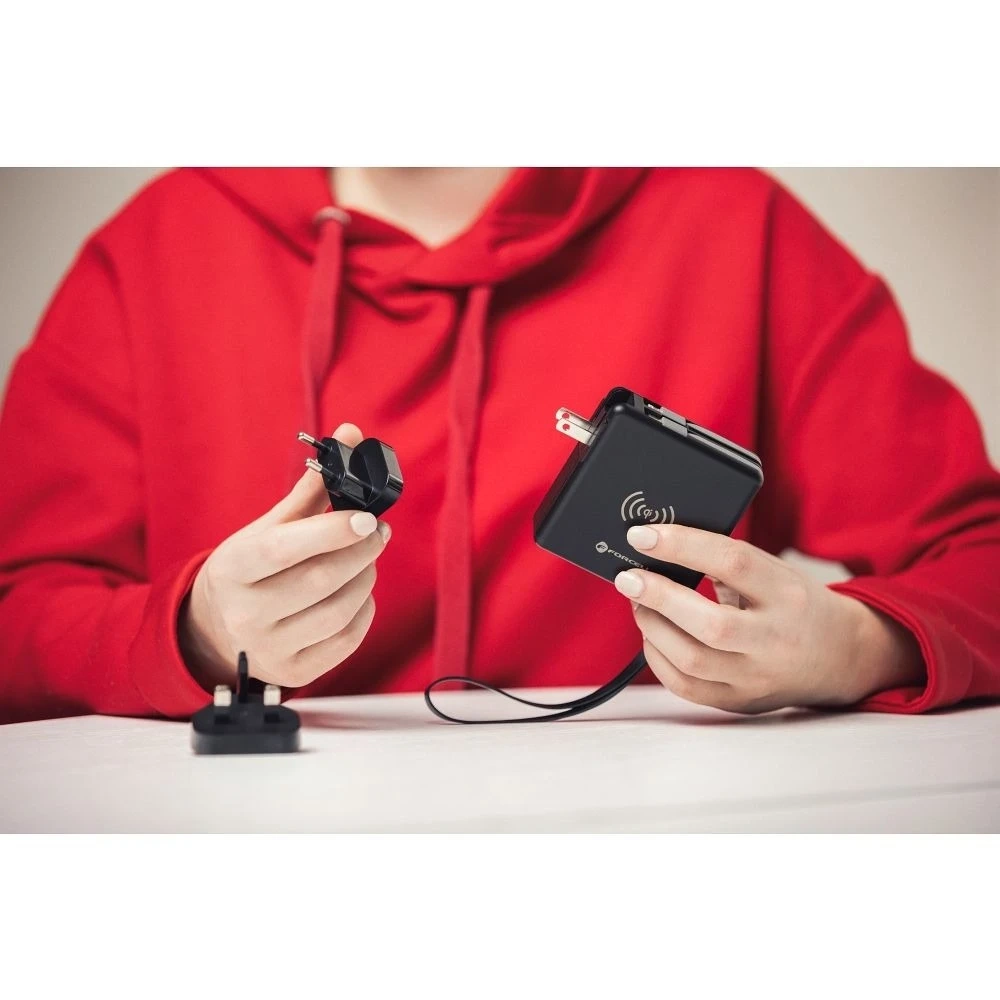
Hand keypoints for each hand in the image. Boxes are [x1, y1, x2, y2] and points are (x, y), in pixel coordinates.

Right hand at [179, 423, 388, 689]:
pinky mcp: (294, 673)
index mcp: (235, 568)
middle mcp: (247, 614)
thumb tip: (353, 436)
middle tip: (377, 532)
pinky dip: (363, 611)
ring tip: (365, 560)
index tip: (367, 517)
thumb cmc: (251, 568)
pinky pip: (346, 641)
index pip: (287, 549)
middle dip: (361, 552)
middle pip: (322, 581)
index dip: (332, 532)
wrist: (215, 631)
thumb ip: (314, 487)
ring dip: (365, 579)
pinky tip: (358, 593)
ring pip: (339, 611)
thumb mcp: (269, 527)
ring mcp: (270, 649)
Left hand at [613, 524, 923, 713]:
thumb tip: (656, 544)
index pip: (732, 562)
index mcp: (787, 593)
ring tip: (639, 602)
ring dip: (652, 626)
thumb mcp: (774, 571)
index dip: (682, 545)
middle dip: (658, 596)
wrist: (841, 656)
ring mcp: (758, 677)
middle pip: (710, 624)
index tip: (641, 535)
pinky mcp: (739, 702)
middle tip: (628, 577)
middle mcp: (776, 639)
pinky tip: (652, 634)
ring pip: (692, 660)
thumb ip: (724, 560)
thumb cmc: (794, 604)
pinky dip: (657, 657)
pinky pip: (686, 687)